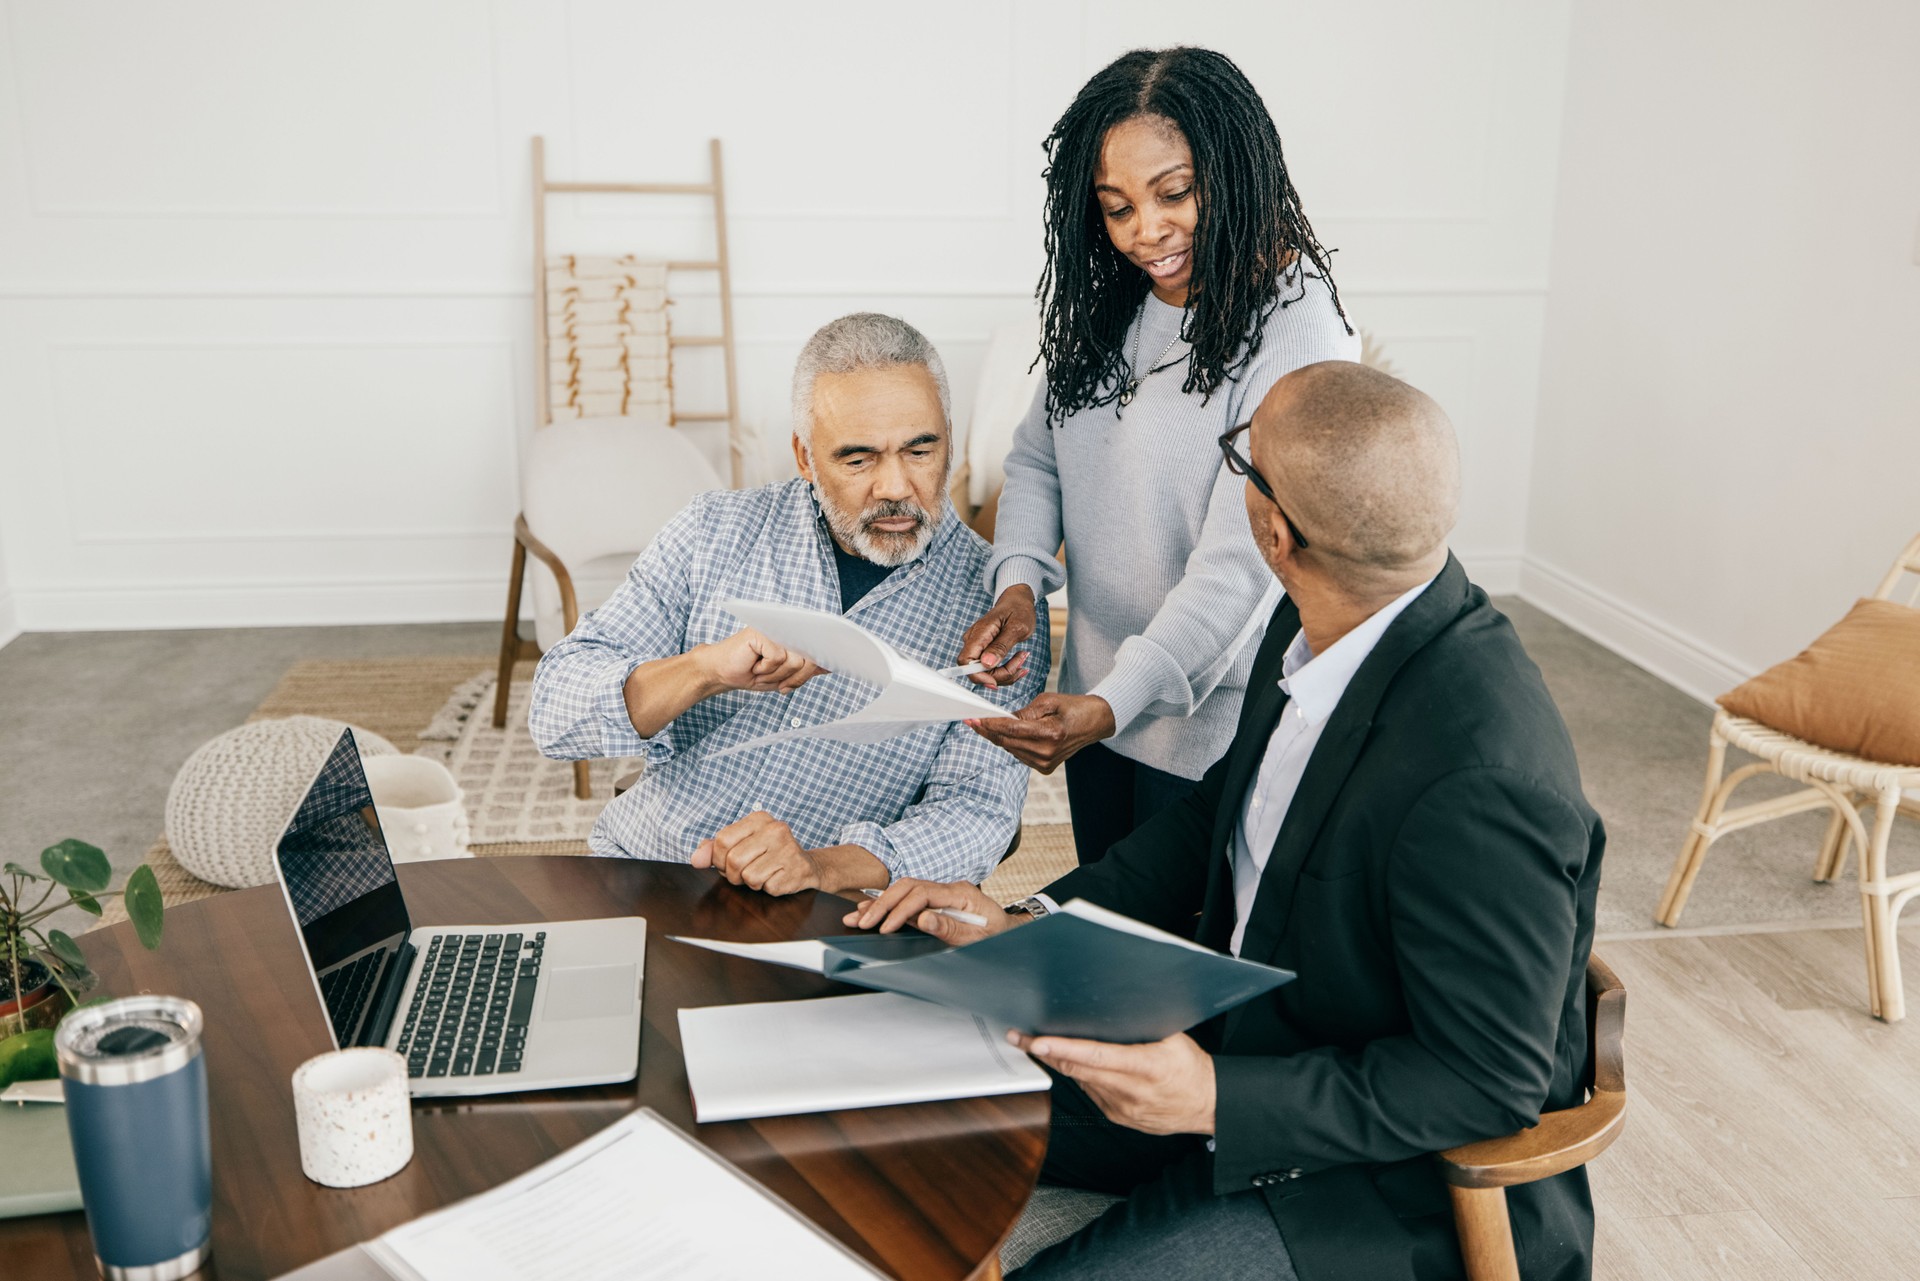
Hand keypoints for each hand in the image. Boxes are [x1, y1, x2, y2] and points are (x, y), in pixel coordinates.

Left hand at [691, 811, 820, 895]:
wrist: (806, 865)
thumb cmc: (768, 854)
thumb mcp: (742, 843)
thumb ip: (715, 848)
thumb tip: (696, 859)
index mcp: (759, 818)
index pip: (723, 840)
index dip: (718, 858)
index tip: (727, 862)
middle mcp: (775, 829)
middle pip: (734, 860)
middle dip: (733, 874)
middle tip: (744, 872)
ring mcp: (787, 849)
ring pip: (749, 876)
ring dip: (750, 882)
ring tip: (762, 873)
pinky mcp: (795, 869)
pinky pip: (766, 887)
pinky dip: (767, 888)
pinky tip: (776, 878)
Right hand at [701, 628, 826, 693]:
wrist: (721, 672)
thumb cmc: (750, 672)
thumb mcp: (783, 675)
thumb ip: (804, 669)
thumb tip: (829, 666)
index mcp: (791, 635)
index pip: (815, 646)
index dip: (822, 660)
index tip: (831, 666)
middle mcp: (785, 628)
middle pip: (809, 657)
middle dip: (795, 677)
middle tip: (779, 683)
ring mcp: (773, 628)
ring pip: (794, 660)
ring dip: (777, 675)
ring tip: (761, 671)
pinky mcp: (761, 633)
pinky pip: (777, 658)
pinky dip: (766, 669)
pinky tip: (754, 665)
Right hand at [842, 877, 1017, 944]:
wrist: (1010, 931)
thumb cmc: (996, 936)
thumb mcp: (978, 937)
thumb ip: (950, 928)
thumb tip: (922, 919)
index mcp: (961, 893)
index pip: (922, 894)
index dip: (901, 910)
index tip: (885, 928)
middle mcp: (949, 888)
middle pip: (908, 886)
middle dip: (883, 903)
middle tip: (862, 921)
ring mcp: (942, 892)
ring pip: (904, 889)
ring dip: (881, 903)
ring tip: (856, 916)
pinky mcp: (936, 900)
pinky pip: (909, 897)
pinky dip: (889, 905)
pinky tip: (871, 911)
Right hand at [957, 586, 1035, 687]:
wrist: (1017, 602)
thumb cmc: (1018, 610)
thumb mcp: (1016, 628)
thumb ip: (1001, 646)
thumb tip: (986, 664)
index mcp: (980, 633)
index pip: (966, 661)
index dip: (978, 675)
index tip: (997, 681)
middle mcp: (974, 641)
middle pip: (977, 671)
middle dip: (1000, 675)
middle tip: (1021, 664)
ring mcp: (978, 647)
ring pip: (986, 673)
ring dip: (1006, 673)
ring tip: (1023, 659)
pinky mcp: (984, 652)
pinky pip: (991, 668)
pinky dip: (1006, 670)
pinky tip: (1019, 663)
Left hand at [967, 693, 1114, 772]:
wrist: (1094, 723)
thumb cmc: (1072, 707)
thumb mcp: (1048, 701)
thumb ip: (1024, 712)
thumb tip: (1002, 719)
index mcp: (1051, 733)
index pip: (1011, 730)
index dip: (990, 725)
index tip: (974, 719)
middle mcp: (1047, 752)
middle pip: (1007, 742)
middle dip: (988, 731)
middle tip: (972, 721)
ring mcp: (1046, 763)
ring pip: (1011, 750)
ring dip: (999, 738)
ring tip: (988, 725)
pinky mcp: (1045, 768)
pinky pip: (1019, 755)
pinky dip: (1011, 744)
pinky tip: (1008, 734)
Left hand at [1009, 1030, 1215, 1135]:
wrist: (1209, 1106)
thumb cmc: (1192, 1068)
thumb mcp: (1175, 1038)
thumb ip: (1141, 1026)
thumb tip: (1109, 1007)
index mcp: (1147, 1067)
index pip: (1098, 1056)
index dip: (1064, 1049)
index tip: (1038, 1041)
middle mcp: (1131, 1091)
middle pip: (1079, 1070)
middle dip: (1045, 1052)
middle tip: (1018, 1036)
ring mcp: (1122, 1108)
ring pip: (1081, 1081)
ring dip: (1059, 1063)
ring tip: (1036, 1044)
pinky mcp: (1118, 1117)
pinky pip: (1091, 1092)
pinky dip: (1080, 1076)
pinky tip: (1071, 1063)